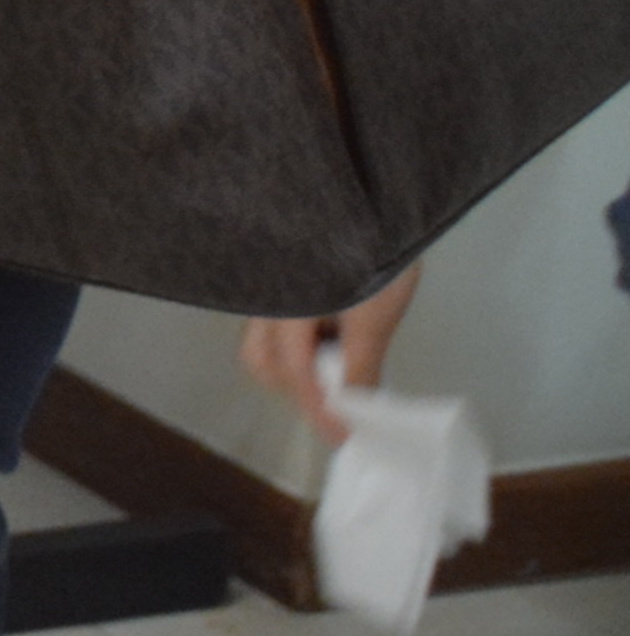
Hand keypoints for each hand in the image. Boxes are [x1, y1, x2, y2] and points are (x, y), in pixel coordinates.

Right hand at [241, 267, 417, 436]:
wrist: (371, 197)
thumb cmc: (371, 252)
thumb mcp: (374, 312)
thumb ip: (361, 364)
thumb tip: (354, 411)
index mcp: (286, 304)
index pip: (295, 373)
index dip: (320, 411)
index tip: (343, 438)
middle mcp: (265, 298)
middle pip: (261, 361)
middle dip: (297, 389)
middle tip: (340, 400)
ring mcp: (267, 288)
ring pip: (264, 345)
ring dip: (298, 369)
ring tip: (340, 367)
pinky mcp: (277, 282)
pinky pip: (276, 327)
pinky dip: (301, 347)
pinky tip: (331, 341)